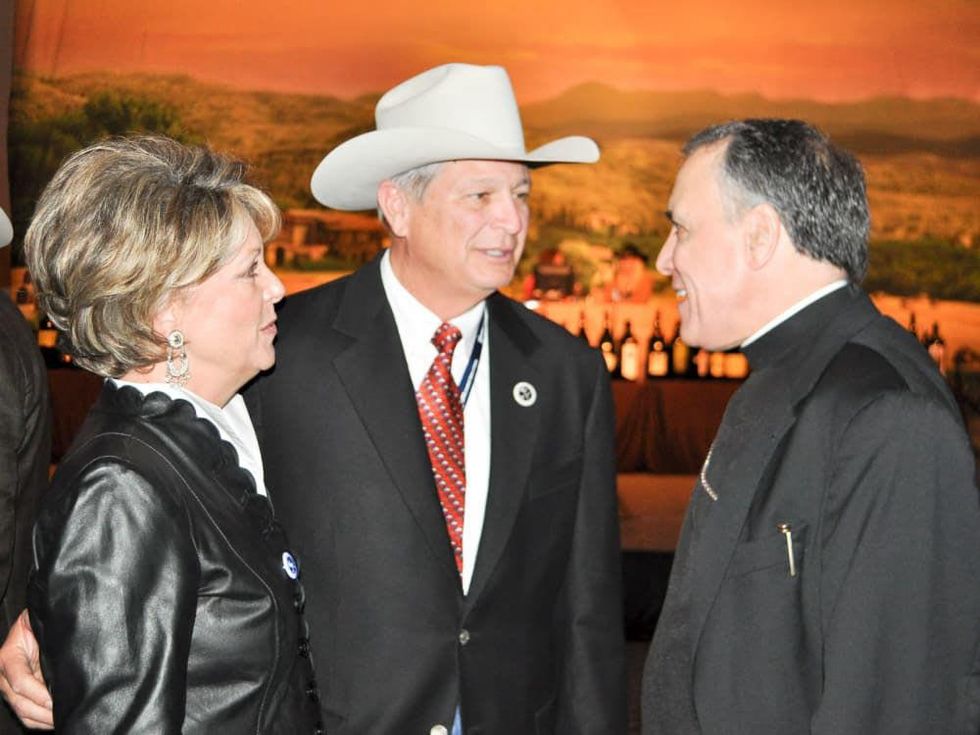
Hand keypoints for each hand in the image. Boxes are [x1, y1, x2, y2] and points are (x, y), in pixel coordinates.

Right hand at [0, 610, 52, 728]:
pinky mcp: (18, 693)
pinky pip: (25, 712)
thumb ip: (46, 638)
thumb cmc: (37, 621)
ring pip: (22, 711)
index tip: (54, 701)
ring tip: (61, 719)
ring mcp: (10, 686)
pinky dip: (39, 720)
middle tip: (62, 715)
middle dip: (42, 712)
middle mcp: (4, 675)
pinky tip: (54, 720)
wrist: (31, 623)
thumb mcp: (37, 624)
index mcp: (8, 656)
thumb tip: (62, 656)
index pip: (20, 681)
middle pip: (19, 702)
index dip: (37, 694)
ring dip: (42, 719)